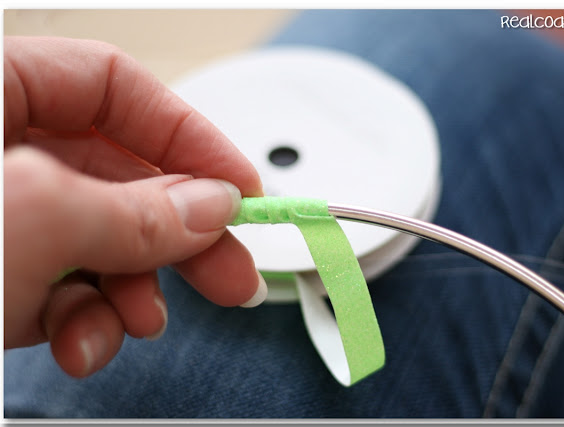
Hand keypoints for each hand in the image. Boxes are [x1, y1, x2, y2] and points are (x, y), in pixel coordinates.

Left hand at [4, 36, 266, 377]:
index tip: (242, 192)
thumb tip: (214, 209)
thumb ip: (135, 213)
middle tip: (233, 275)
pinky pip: (63, 288)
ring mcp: (1, 216)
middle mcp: (1, 150)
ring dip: (132, 292)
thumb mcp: (36, 220)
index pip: (117, 87)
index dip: (188, 136)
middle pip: (121, 176)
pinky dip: (85, 323)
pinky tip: (82, 345)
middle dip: (178, 236)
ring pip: (100, 242)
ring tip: (139, 323)